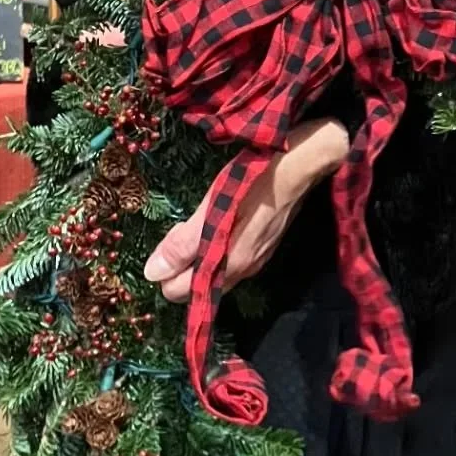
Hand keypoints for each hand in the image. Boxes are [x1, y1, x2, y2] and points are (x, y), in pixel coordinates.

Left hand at [144, 119, 348, 303]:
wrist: (303, 162)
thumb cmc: (255, 179)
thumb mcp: (214, 207)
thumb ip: (183, 244)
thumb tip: (152, 273)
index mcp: (229, 266)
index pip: (180, 293)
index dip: (165, 271)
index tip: (167, 241)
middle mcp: (244, 270)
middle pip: (197, 284)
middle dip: (180, 265)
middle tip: (181, 228)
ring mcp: (257, 258)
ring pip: (214, 271)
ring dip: (198, 255)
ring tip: (198, 222)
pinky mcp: (264, 244)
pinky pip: (230, 258)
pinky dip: (216, 247)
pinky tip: (218, 221)